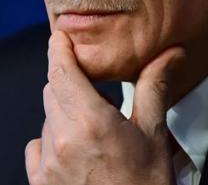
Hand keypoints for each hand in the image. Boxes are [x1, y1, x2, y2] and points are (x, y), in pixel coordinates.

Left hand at [25, 31, 185, 184]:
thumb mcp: (153, 134)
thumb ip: (153, 87)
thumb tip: (170, 53)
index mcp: (90, 122)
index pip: (61, 69)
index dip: (59, 48)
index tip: (61, 37)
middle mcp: (61, 140)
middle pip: (53, 90)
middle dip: (71, 85)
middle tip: (100, 100)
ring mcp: (47, 164)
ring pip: (47, 118)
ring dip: (64, 116)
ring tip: (95, 134)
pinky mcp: (39, 182)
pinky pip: (37, 148)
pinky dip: (51, 144)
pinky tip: (75, 155)